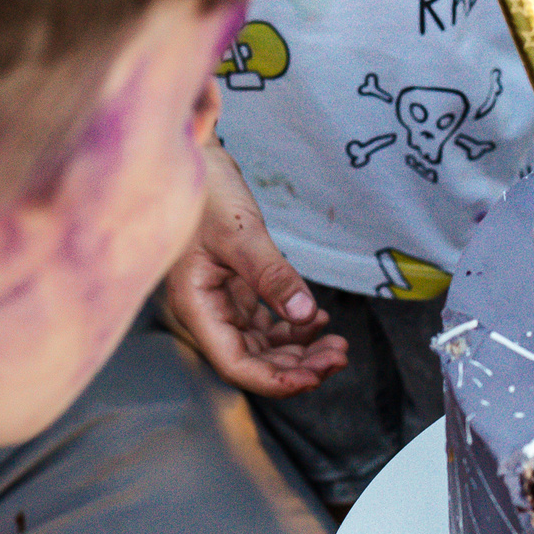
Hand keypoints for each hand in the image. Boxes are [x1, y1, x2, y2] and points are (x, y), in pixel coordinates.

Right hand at [162, 141, 348, 396]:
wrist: (193, 154)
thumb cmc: (205, 189)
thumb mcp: (241, 233)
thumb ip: (273, 276)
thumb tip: (304, 314)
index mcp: (196, 306)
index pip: (236, 364)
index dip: (276, 380)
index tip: (317, 376)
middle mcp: (205, 310)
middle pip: (252, 359)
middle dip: (297, 366)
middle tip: (340, 357)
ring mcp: (218, 299)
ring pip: (260, 343)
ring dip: (298, 349)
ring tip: (337, 344)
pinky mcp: (232, 286)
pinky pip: (263, 320)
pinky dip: (292, 325)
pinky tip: (318, 320)